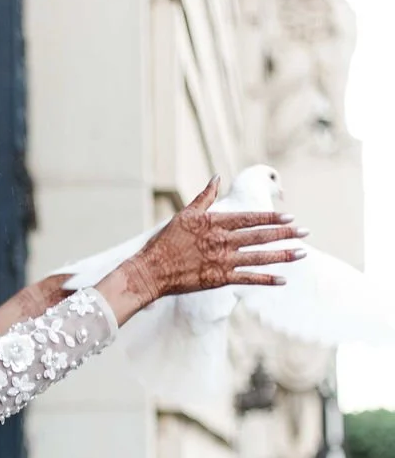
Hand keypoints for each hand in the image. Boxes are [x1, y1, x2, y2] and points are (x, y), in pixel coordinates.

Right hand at [122, 175, 305, 303]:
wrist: (151, 269)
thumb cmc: (165, 241)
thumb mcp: (184, 214)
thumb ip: (204, 197)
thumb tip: (216, 178)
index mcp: (214, 223)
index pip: (249, 218)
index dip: (271, 218)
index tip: (289, 217)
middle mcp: (222, 240)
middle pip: (260, 236)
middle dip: (285, 234)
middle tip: (306, 232)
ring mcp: (222, 260)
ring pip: (259, 257)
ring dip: (283, 255)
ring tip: (302, 254)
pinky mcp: (218, 278)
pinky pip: (248, 279)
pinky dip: (266, 279)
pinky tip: (283, 279)